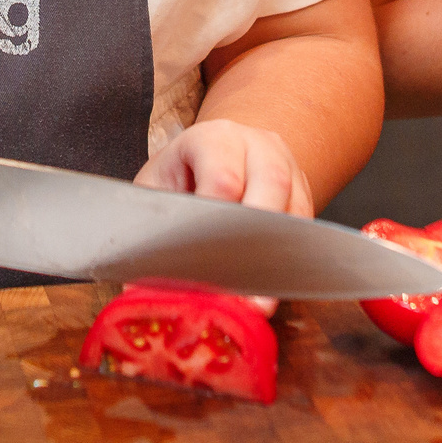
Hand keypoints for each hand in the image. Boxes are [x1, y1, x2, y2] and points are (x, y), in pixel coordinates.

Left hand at [136, 118, 309, 315]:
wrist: (223, 150)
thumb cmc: (182, 174)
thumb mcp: (157, 188)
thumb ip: (149, 228)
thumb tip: (136, 289)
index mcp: (215, 138)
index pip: (223, 175)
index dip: (216, 219)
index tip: (204, 260)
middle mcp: (258, 146)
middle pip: (271, 186)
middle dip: (256, 241)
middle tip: (238, 289)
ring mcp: (288, 168)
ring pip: (294, 212)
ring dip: (276, 260)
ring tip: (257, 304)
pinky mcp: (303, 197)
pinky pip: (305, 232)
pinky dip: (288, 265)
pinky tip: (270, 294)